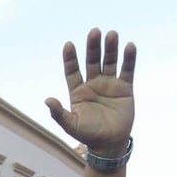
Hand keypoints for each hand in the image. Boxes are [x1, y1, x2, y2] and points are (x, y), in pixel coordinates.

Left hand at [44, 29, 135, 156]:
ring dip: (110, 48)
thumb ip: (59, 113)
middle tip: (94, 32)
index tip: (68, 45)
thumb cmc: (88, 135)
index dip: (70, 59)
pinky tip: (129, 47)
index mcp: (78, 91)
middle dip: (92, 47)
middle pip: (92, 61)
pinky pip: (127, 70)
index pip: (72, 71)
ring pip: (109, 62)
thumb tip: (47, 100)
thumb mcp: (71, 125)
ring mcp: (109, 84)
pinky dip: (129, 59)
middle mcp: (93, 84)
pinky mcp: (124, 88)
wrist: (110, 144)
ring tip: (112, 34)